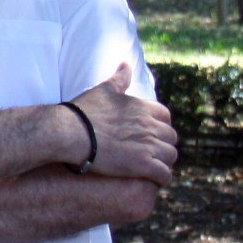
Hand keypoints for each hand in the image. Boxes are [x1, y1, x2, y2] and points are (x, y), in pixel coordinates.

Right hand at [67, 63, 178, 183]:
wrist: (71, 132)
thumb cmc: (84, 111)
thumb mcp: (103, 90)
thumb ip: (119, 78)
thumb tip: (126, 63)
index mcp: (143, 108)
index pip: (166, 117)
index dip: (160, 126)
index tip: (151, 133)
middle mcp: (150, 126)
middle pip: (170, 137)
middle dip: (164, 144)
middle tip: (153, 152)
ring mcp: (148, 146)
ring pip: (170, 156)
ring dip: (164, 161)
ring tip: (155, 167)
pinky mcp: (142, 165)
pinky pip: (164, 174)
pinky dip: (162, 177)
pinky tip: (155, 180)